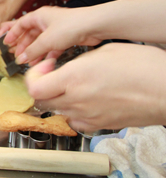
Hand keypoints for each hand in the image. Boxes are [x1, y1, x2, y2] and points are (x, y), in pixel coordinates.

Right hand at [3, 6, 101, 64]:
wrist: (94, 26)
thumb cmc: (71, 26)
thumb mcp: (47, 40)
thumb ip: (32, 50)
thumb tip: (21, 59)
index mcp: (39, 16)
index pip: (20, 24)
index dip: (11, 33)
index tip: (5, 43)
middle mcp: (46, 21)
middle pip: (29, 34)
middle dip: (22, 46)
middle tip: (16, 56)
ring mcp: (55, 30)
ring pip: (40, 42)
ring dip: (34, 52)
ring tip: (28, 63)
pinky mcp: (64, 37)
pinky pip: (51, 47)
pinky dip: (46, 55)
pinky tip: (43, 63)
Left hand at [24, 43, 165, 131]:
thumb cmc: (143, 67)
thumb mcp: (104, 51)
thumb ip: (79, 62)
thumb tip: (69, 67)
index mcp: (74, 78)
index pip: (35, 87)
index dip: (34, 75)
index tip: (45, 67)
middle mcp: (77, 100)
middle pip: (43, 100)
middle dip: (43, 86)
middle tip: (53, 76)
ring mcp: (88, 116)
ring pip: (58, 112)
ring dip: (58, 99)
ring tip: (71, 87)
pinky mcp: (101, 126)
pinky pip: (76, 122)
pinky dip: (74, 113)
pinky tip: (84, 101)